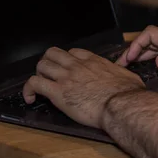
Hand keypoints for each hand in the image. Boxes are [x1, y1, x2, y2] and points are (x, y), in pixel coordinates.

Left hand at [22, 47, 144, 128]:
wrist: (121, 104)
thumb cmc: (128, 93)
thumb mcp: (128, 76)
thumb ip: (121, 74)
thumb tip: (127, 79)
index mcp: (94, 61)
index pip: (73, 52)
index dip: (67, 60)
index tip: (69, 70)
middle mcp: (77, 65)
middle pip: (53, 53)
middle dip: (48, 63)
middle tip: (50, 76)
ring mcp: (66, 77)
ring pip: (41, 65)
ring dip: (39, 75)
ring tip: (40, 87)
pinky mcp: (57, 92)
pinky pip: (34, 83)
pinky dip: (28, 90)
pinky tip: (30, 98)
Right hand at [116, 26, 157, 78]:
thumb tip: (157, 61)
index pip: (150, 34)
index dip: (135, 44)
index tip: (128, 59)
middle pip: (150, 40)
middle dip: (134, 50)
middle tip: (123, 65)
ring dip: (143, 53)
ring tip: (133, 66)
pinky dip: (155, 55)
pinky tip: (155, 64)